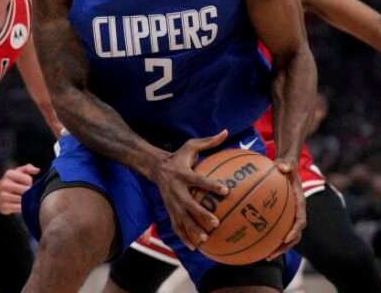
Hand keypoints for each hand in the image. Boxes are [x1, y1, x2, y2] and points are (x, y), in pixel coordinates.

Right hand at [0, 164, 39, 213]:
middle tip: (26, 192)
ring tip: (23, 198)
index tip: (26, 184)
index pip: (28, 179)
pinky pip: (20, 208)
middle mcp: (4, 185)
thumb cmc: (10, 182)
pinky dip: (23, 207)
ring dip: (26, 200)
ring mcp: (3, 197)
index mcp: (9, 174)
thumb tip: (38, 170)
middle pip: (26, 190)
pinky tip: (20, 204)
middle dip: (29, 192)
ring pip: (23, 200)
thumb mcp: (17, 172)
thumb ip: (28, 168)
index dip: (30, 183)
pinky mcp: (4, 207)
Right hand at [153, 130, 229, 250]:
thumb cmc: (178, 156)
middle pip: (189, 204)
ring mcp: (171, 201)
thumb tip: (226, 132)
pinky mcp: (169, 209)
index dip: (211, 185)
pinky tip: (194, 247)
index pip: (198, 180)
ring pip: (181, 218)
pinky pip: (176, 225)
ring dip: (192, 230)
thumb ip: (209, 142)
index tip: (225, 190)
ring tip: (205, 240)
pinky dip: (183, 237)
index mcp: (183, 174)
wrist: (154, 167)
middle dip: (201, 214)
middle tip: (216, 222)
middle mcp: (176, 189)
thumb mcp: (191, 146)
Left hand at [267, 158, 305, 259]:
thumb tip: (284, 166)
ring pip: (285, 236)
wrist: (287, 168)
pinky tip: (254, 243)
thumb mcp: (287, 164)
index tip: (287, 239)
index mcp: (299, 203)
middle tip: (272, 255)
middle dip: (284, 247)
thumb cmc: (286, 166)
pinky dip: (268, 238)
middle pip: (294, 235)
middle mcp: (296, 213)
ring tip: (264, 257)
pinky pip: (276, 230)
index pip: (300, 221)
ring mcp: (289, 216)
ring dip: (277, 248)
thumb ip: (286, 165)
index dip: (295, 231)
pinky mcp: (281, 217)